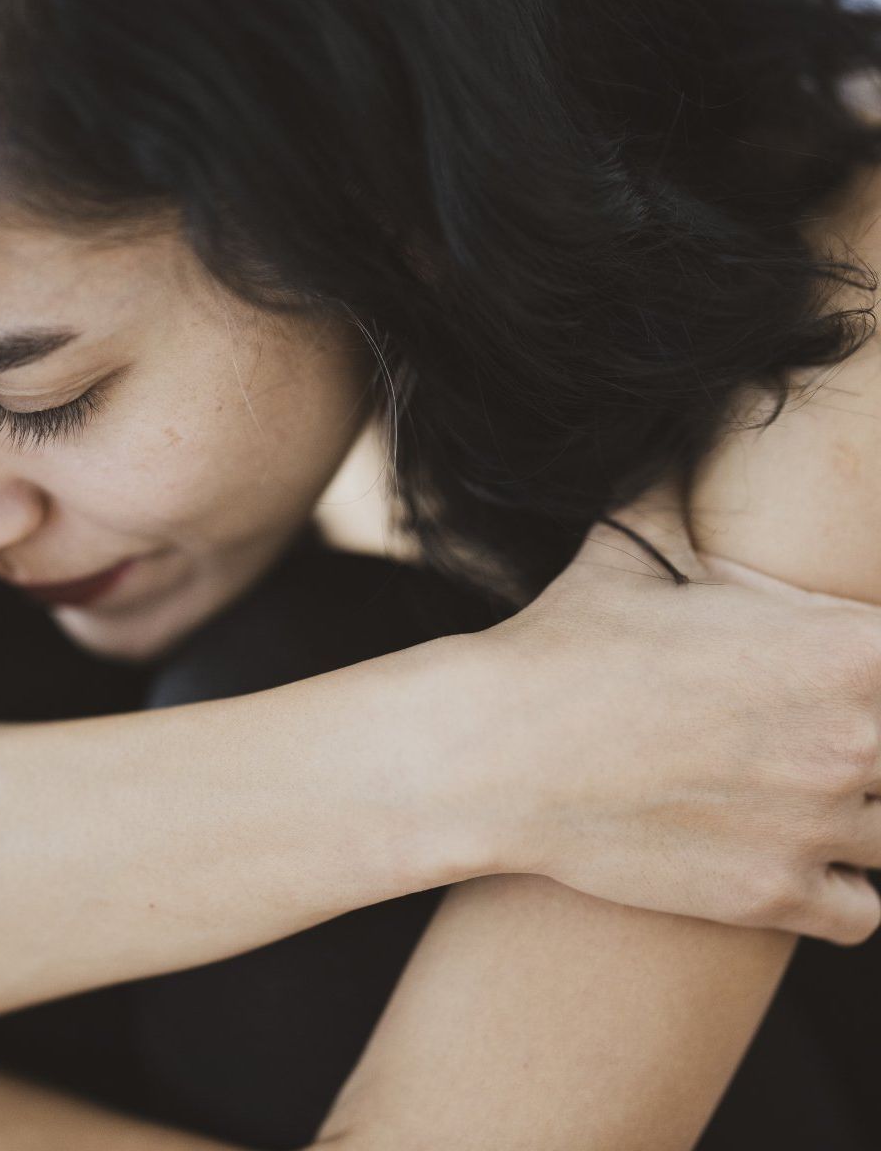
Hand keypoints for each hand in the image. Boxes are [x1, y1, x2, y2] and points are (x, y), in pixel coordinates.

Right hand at [462, 487, 880, 945]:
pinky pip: (866, 912)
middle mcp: (854, 739)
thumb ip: (672, 494)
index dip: (874, 667)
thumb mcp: (626, 550)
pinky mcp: (774, 893)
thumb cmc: (563, 644)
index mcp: (846, 648)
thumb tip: (676, 427)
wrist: (496, 750)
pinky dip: (847, 887)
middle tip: (809, 729)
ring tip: (806, 791)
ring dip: (866, 812)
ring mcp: (818, 825)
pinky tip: (798, 854)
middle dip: (868, 738)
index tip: (843, 678)